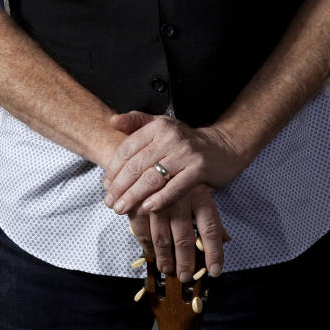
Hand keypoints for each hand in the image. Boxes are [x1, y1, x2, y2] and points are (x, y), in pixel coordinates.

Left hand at [103, 111, 246, 218]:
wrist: (223, 147)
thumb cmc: (186, 140)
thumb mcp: (162, 125)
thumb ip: (137, 122)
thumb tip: (112, 121)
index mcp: (158, 127)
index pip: (127, 149)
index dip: (113, 169)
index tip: (106, 185)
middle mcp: (171, 138)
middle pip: (137, 166)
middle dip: (120, 187)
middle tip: (110, 202)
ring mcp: (186, 154)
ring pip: (152, 178)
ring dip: (134, 196)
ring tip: (122, 208)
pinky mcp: (199, 169)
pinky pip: (175, 187)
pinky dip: (159, 199)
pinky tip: (147, 208)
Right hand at [127, 181, 228, 280]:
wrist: (148, 149)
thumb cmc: (180, 174)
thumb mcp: (201, 188)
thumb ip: (211, 215)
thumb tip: (227, 239)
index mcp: (200, 193)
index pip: (210, 228)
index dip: (213, 252)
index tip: (214, 271)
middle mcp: (180, 198)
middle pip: (184, 238)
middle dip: (185, 262)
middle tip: (185, 276)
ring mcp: (156, 200)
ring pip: (162, 238)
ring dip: (164, 258)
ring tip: (167, 270)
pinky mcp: (137, 201)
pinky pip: (141, 231)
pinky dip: (146, 246)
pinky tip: (151, 254)